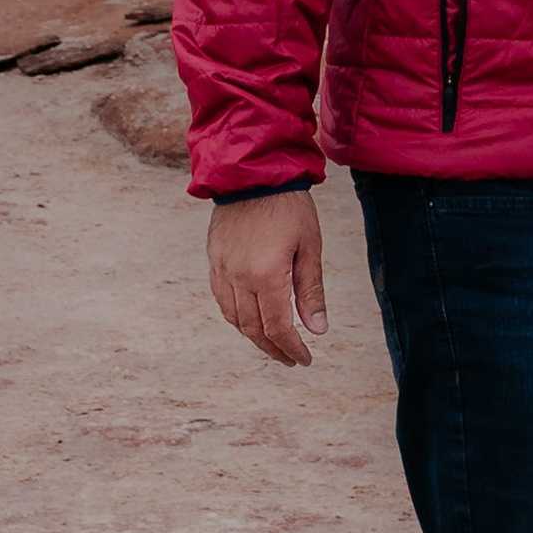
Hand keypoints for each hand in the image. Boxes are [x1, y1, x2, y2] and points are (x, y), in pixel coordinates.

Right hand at [207, 188, 329, 363]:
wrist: (253, 173)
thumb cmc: (289, 207)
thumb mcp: (310, 247)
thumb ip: (311, 291)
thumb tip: (317, 330)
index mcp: (266, 275)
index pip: (278, 327)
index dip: (292, 348)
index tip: (305, 359)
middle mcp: (239, 277)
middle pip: (253, 329)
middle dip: (273, 349)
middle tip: (291, 358)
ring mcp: (222, 270)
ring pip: (234, 318)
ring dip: (254, 336)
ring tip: (274, 343)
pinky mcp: (214, 261)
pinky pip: (222, 300)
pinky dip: (236, 317)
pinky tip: (251, 319)